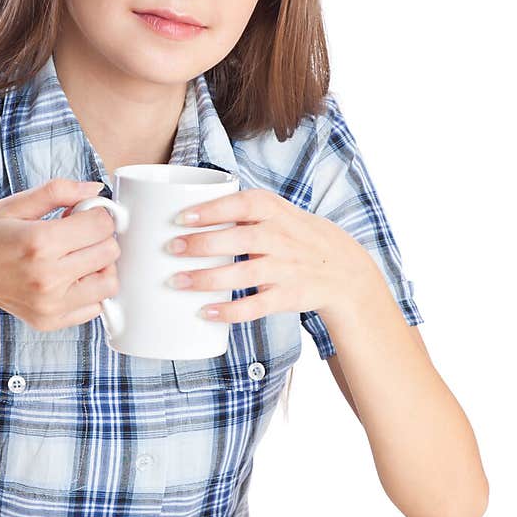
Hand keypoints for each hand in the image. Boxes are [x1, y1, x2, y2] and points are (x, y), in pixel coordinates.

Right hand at [0, 179, 119, 330]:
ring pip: (109, 283)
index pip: (101, 224)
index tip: (83, 212)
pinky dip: (89, 290)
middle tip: (76, 232)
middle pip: (109, 252)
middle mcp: (48, 277)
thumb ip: (57, 192)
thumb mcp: (12, 205)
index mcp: (39, 242)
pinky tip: (69, 277)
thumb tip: (94, 189)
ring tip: (75, 256)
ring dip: (100, 265)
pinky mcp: (51, 320)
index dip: (97, 212)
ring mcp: (51, 304)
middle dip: (99, 236)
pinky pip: (94, 307)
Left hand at [165, 188, 377, 323]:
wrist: (344, 269)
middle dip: (203, 244)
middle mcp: (281, 238)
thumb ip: (241, 211)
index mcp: (275, 211)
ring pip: (244, 274)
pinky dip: (230, 311)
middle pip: (239, 239)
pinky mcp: (289, 296)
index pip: (242, 204)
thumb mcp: (278, 213)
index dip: (212, 209)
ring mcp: (286, 268)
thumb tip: (185, 213)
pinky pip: (256, 306)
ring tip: (177, 282)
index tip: (182, 216)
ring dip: (208, 279)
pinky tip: (205, 312)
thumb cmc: (297, 236)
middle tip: (171, 248)